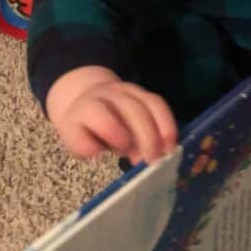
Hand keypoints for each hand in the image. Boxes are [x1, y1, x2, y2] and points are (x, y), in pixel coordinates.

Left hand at [46, 66, 177, 164]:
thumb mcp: (80, 141)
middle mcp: (110, 95)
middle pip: (132, 109)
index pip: (99, 115)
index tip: (123, 150)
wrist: (88, 101)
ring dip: (162, 129)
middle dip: (146, 135)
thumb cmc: (86, 129)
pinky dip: (168, 124)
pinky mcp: (144, 94)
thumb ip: (95, 147)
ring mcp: (129, 91)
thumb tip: (130, 153)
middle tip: (152, 160)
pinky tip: (170, 142)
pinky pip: (160, 105)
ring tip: (167, 151)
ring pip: (150, 104)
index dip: (113, 131)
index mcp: (87, 108)